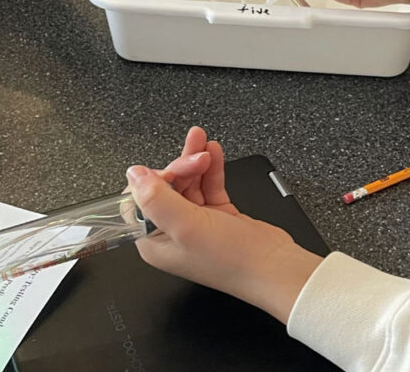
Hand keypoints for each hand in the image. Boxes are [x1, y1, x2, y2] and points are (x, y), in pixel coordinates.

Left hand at [127, 127, 322, 323]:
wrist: (276, 268)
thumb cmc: (233, 259)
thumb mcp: (187, 226)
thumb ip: (156, 198)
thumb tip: (133, 174)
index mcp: (155, 242)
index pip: (138, 202)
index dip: (152, 181)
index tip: (170, 172)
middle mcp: (171, 233)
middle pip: (165, 187)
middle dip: (181, 167)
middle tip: (198, 156)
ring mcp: (195, 223)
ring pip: (188, 182)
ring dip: (195, 161)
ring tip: (205, 142)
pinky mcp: (217, 215)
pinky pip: (207, 185)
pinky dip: (211, 168)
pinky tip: (214, 152)